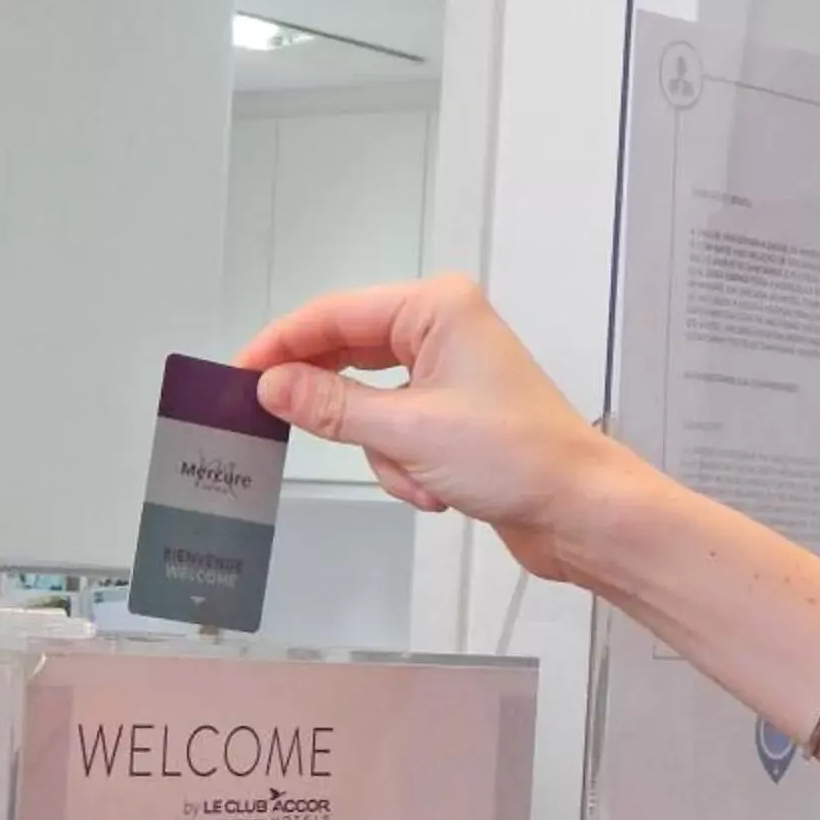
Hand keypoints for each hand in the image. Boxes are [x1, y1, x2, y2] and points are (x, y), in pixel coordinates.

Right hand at [238, 276, 640, 582]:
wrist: (580, 511)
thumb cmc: (518, 458)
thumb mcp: (406, 431)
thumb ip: (331, 405)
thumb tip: (274, 385)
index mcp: (437, 308)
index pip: (335, 314)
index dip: (281, 344)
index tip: (239, 374)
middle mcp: (444, 329)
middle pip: (349, 355)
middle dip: (337, 407)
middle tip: (286, 426)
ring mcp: (451, 372)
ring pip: (371, 404)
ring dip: (384, 451)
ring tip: (418, 475)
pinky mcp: (455, 415)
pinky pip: (397, 433)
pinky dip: (405, 466)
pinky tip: (437, 490)